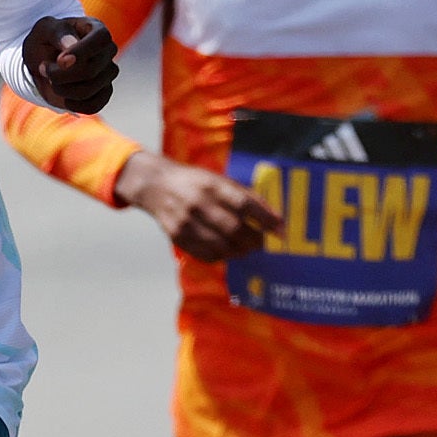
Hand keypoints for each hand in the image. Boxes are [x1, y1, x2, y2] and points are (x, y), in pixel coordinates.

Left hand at [21, 14, 116, 112]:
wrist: (44, 62)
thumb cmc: (46, 41)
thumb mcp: (44, 29)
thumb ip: (57, 32)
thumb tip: (72, 43)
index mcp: (97, 29)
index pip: (102, 39)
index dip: (81, 52)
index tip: (60, 60)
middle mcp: (108, 51)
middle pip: (91, 70)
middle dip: (59, 74)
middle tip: (44, 67)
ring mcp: (108, 73)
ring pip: (88, 90)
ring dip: (60, 89)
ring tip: (51, 79)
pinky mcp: (104, 93)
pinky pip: (92, 106)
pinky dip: (72, 104)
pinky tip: (62, 94)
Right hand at [113, 150, 279, 261]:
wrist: (156, 186)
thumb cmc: (195, 182)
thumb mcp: (219, 180)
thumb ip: (245, 195)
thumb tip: (273, 217)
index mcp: (211, 185)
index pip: (244, 203)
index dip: (265, 218)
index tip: (280, 229)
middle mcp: (198, 203)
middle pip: (234, 228)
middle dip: (254, 240)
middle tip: (262, 242)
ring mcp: (186, 222)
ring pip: (222, 246)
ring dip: (240, 251)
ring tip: (247, 248)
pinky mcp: (178, 237)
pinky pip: (207, 254)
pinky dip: (223, 256)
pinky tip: (228, 250)